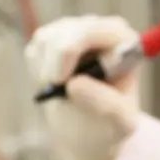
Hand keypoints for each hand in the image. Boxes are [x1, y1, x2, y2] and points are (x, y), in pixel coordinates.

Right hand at [25, 15, 142, 159]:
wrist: (91, 130)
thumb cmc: (112, 124)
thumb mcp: (120, 123)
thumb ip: (106, 105)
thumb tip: (74, 84)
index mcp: (124, 42)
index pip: (91, 31)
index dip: (70, 50)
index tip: (61, 81)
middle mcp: (100, 29)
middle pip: (63, 32)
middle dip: (53, 64)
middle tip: (53, 89)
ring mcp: (74, 30)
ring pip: (45, 40)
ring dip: (46, 71)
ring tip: (63, 93)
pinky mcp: (52, 39)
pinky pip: (34, 50)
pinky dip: (37, 72)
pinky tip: (55, 86)